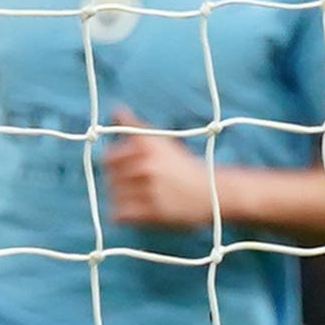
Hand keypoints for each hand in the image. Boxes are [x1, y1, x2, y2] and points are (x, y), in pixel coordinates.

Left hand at [102, 109, 217, 228]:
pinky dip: (125, 216)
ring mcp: (150, 190)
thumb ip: (135, 127)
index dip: (115, 166)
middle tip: (141, 187)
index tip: (129, 170)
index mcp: (146, 147)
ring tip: (144, 199)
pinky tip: (140, 212)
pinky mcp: (154, 213)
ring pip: (116, 198)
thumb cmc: (184, 167)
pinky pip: (121, 215)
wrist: (215, 193)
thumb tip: (116, 109)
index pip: (109, 159)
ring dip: (125, 200)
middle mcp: (147, 166)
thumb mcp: (162, 141)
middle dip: (121, 184)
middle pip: (111, 180)